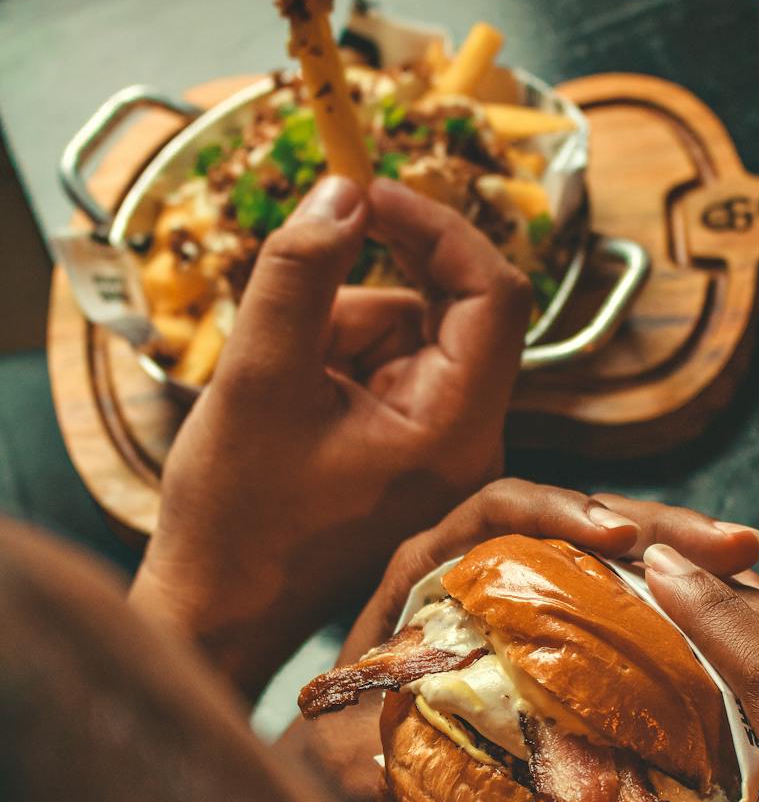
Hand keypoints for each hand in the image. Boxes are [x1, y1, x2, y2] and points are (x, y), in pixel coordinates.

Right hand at [130, 175, 531, 697]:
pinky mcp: (409, 451)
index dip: (439, 227)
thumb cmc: (237, 519)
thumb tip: (344, 191)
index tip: (367, 194)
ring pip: (407, 333)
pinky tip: (287, 403)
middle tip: (298, 278)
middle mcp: (467, 440)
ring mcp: (440, 447)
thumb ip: (300, 274)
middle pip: (448, 308)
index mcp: (455, 429)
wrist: (219, 610)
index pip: (496, 294)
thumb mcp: (257, 378)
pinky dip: (334, 361)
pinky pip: (385, 368)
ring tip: (276, 385)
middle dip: (365, 288)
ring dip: (338, 328)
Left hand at [281, 478, 758, 801]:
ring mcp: (538, 615)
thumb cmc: (339, 770)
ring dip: (692, 575)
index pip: (497, 510)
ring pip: (622, 571)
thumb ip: (369, 749)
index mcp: (429, 574)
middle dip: (662, 533)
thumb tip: (409, 756)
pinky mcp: (569, 657)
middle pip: (581, 528)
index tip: (617, 535)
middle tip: (741, 550)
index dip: (558, 511)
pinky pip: (634, 624)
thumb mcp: (344, 755)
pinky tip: (742, 640)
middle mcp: (489, 578)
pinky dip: (687, 627)